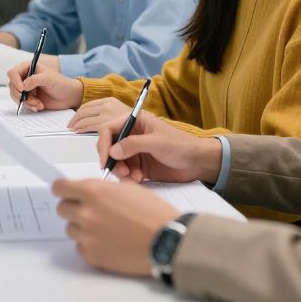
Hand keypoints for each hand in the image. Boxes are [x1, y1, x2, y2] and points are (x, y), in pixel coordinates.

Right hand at [8, 56, 80, 110]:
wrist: (68, 97)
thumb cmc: (61, 83)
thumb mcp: (49, 78)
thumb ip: (35, 79)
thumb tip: (23, 86)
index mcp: (29, 68)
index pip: (13, 73)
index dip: (15, 81)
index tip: (22, 89)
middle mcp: (25, 77)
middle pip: (12, 86)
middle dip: (20, 95)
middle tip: (30, 100)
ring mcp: (26, 88)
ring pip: (16, 96)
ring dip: (26, 102)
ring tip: (38, 104)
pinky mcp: (29, 98)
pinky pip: (22, 103)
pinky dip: (29, 106)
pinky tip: (39, 106)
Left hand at [52, 178, 179, 276]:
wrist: (166, 240)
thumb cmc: (152, 212)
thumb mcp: (127, 188)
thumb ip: (101, 189)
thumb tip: (85, 191)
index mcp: (93, 192)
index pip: (59, 188)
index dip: (63, 189)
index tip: (64, 191)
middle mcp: (86, 213)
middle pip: (62, 208)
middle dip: (73, 207)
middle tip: (91, 210)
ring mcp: (87, 236)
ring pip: (71, 228)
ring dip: (82, 226)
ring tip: (106, 227)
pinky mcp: (91, 255)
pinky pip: (80, 247)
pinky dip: (91, 244)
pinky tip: (109, 241)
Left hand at [68, 97, 132, 133]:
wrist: (148, 127)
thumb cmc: (137, 124)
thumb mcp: (121, 113)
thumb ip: (109, 114)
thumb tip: (95, 120)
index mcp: (110, 100)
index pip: (89, 104)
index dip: (79, 112)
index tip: (75, 118)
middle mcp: (107, 105)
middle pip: (84, 110)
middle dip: (75, 118)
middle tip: (71, 125)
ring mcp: (106, 114)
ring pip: (84, 118)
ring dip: (77, 125)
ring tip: (73, 129)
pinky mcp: (105, 123)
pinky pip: (88, 126)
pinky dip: (81, 129)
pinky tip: (78, 132)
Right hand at [96, 112, 222, 184]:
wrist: (197, 163)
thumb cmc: (181, 145)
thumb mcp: (157, 142)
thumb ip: (133, 145)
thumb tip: (112, 151)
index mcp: (135, 122)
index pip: (108, 129)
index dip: (103, 143)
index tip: (105, 159)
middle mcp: (132, 136)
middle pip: (109, 147)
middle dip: (111, 160)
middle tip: (121, 172)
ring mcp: (134, 152)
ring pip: (115, 162)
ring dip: (120, 171)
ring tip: (133, 177)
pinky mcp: (139, 166)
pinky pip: (125, 173)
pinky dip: (128, 177)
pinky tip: (139, 179)